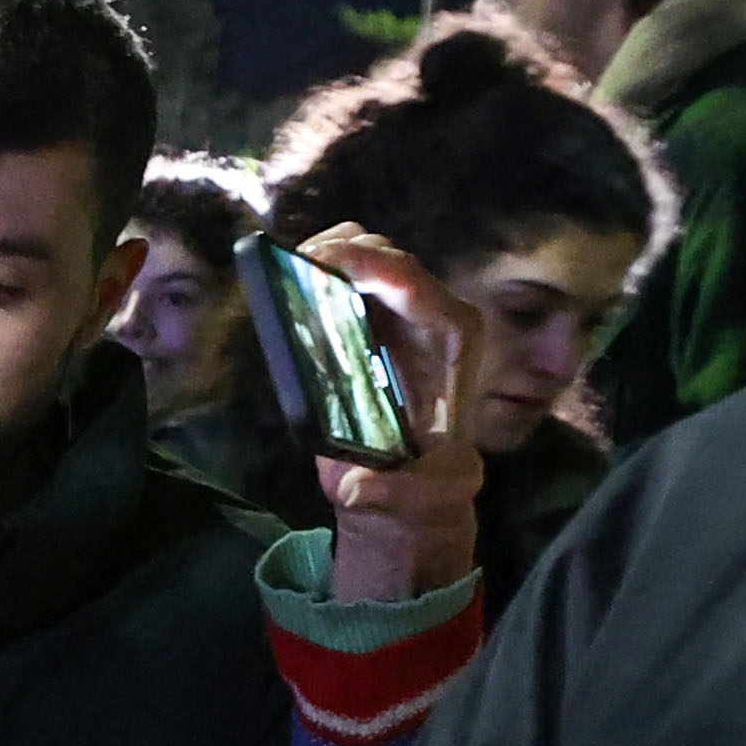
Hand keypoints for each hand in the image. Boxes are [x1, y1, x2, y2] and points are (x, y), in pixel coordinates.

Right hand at [296, 224, 485, 604]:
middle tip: (293, 266)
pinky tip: (298, 277)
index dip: (370, 265)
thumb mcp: (416, 495)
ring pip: (376, 255)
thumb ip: (390, 492)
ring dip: (334, 251)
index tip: (319, 260)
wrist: (415, 478)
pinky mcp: (380, 317)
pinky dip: (328, 265)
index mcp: (453, 344)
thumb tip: (354, 487)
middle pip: (393, 259)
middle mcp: (436, 318)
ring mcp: (408, 314)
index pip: (416, 286)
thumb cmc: (423, 481)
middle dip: (345, 251)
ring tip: (291, 267)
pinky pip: (357, 273)